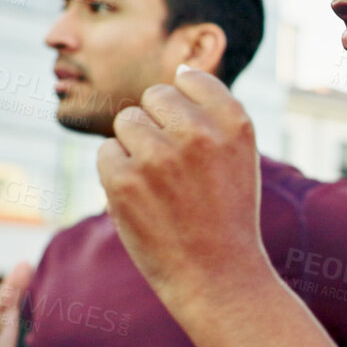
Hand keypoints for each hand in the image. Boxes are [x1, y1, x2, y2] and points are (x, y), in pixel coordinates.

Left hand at [96, 67, 270, 313]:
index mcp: (233, 122)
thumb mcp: (239, 155)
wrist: (217, 277)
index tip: (195, 144)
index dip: (186, 110)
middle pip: (154, 96)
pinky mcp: (124, 180)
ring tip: (160, 186)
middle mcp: (198, 133)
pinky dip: (117, 174)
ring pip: (127, 122)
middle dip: (158, 125)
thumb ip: (214, 111)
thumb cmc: (226, 212)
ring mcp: (159, 156)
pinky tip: (142, 200)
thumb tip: (180, 69)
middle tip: (176, 170)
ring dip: (136, 148)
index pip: (189, 78)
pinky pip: (107, 153)